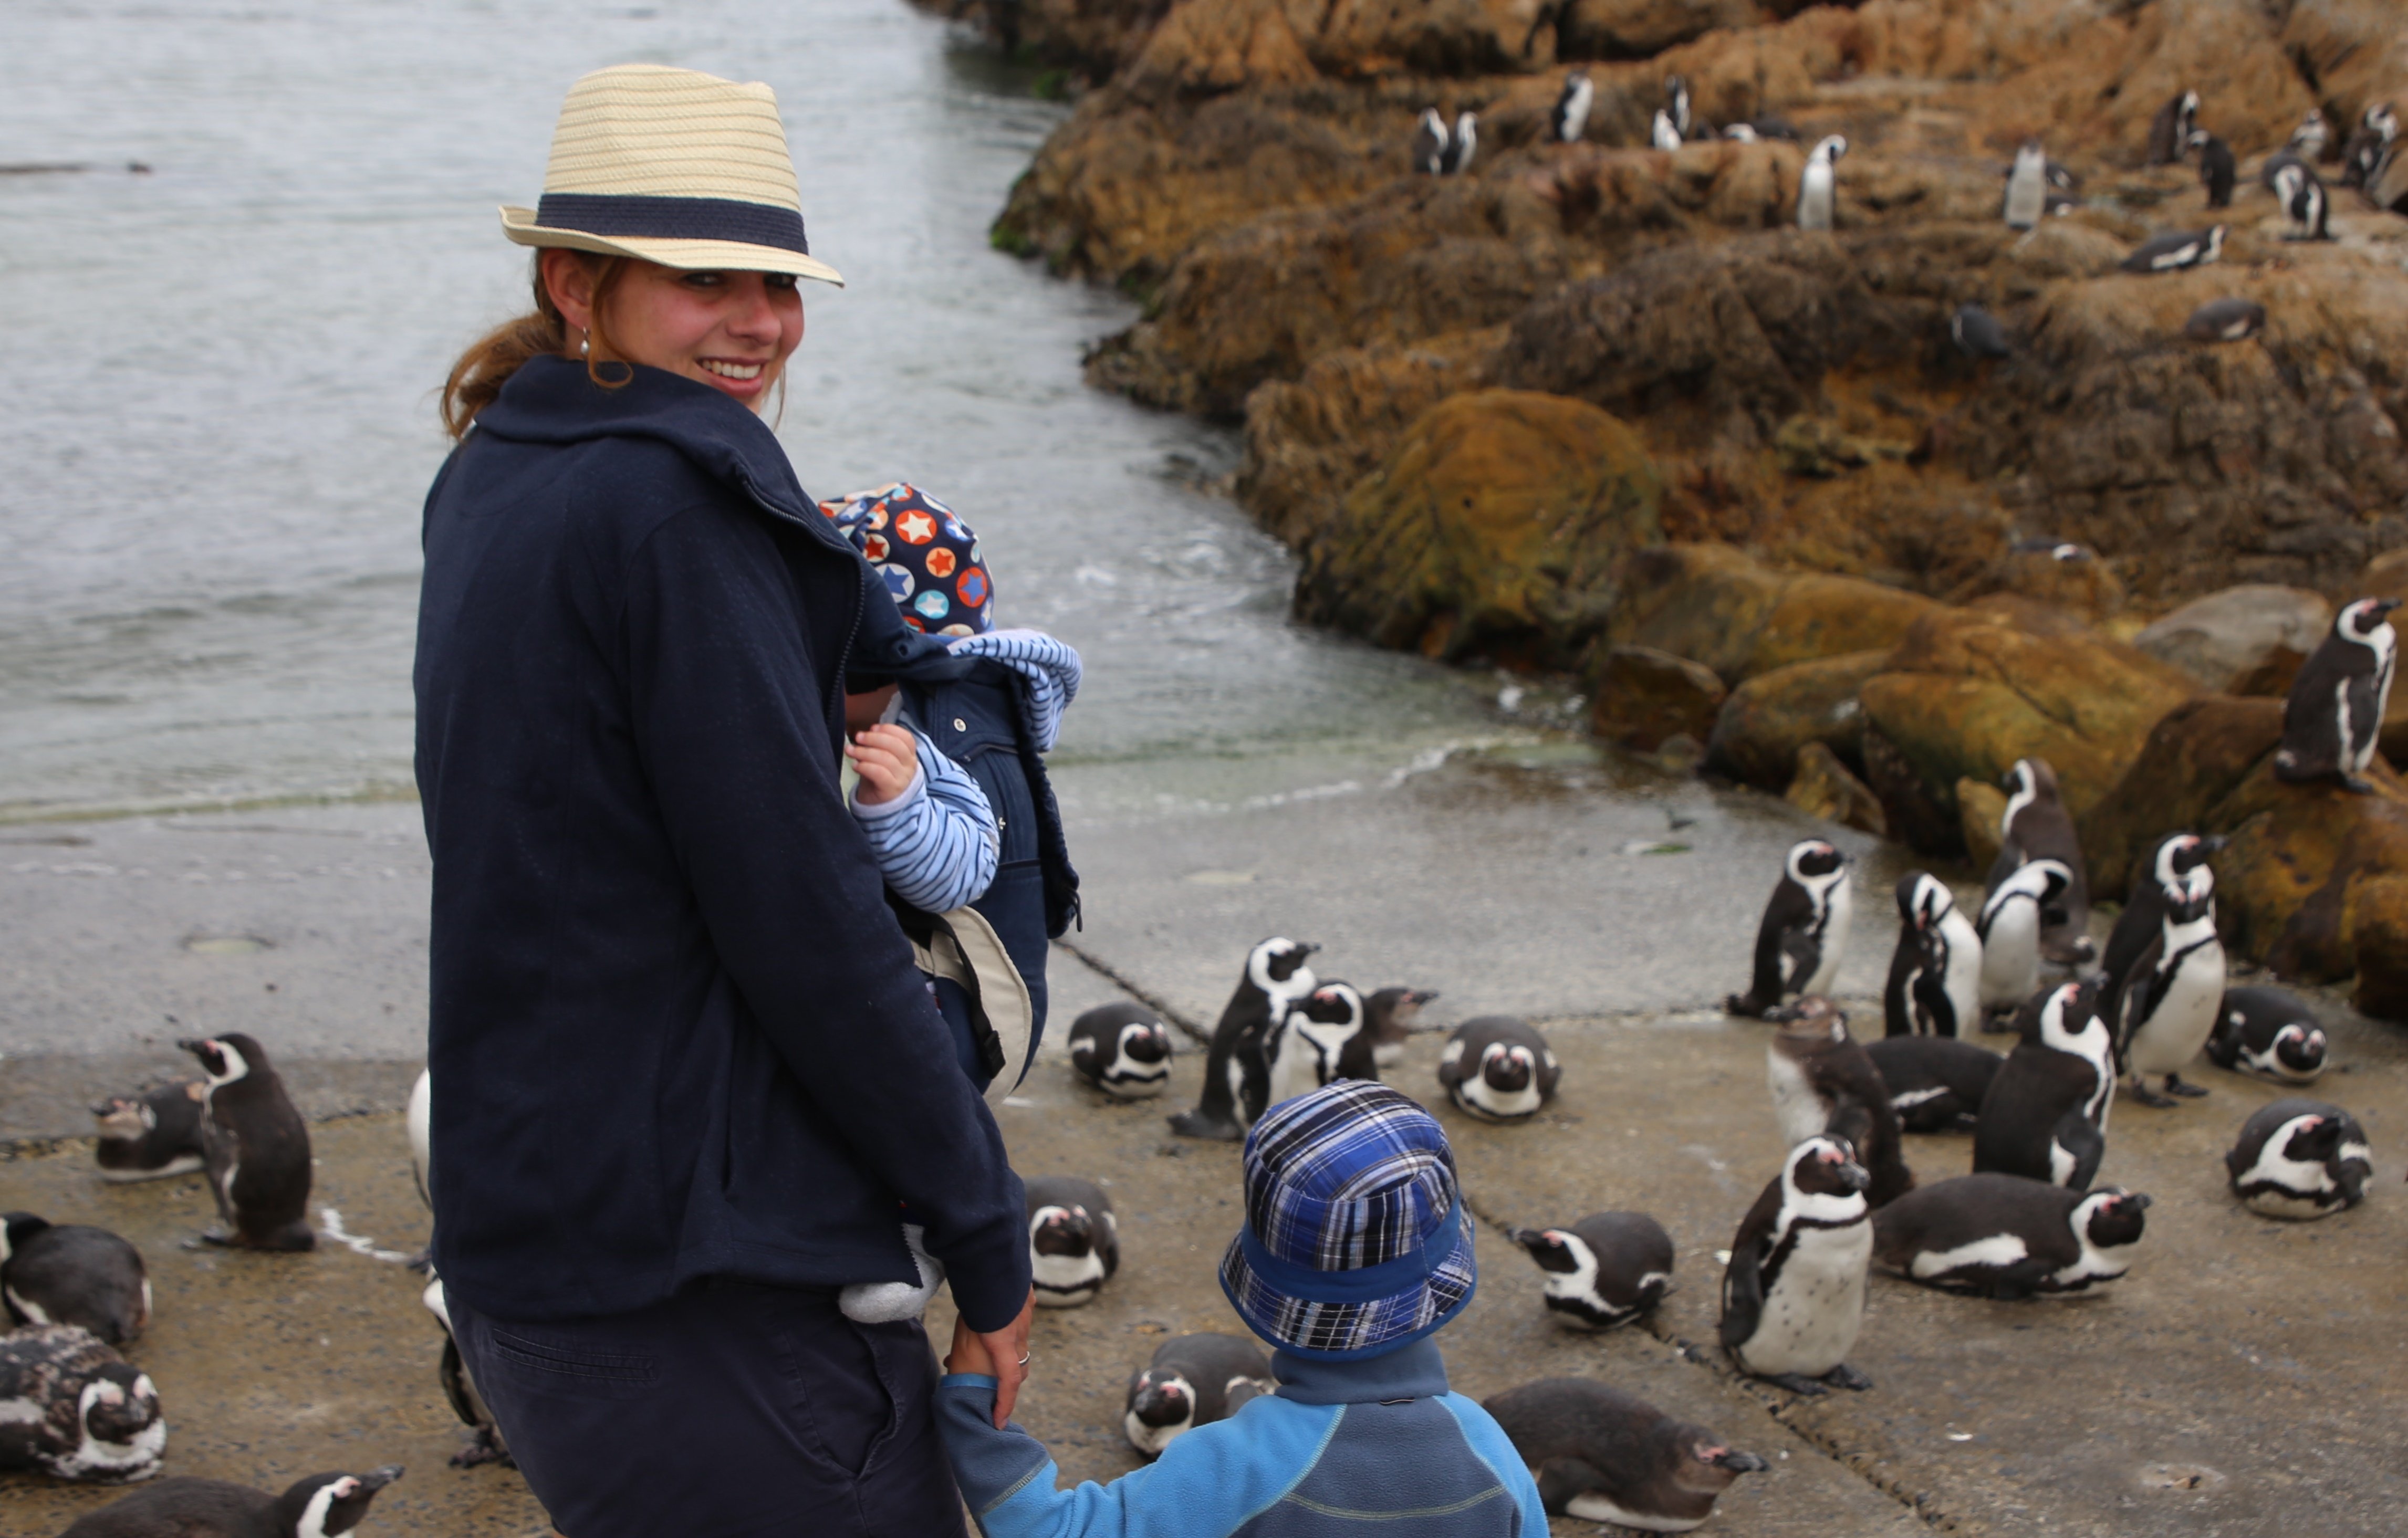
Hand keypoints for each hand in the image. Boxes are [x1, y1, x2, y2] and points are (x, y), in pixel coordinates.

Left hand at [845, 723, 919, 805]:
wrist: (878, 805)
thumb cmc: (878, 777)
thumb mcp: (882, 758)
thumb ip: (878, 745)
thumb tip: (866, 732)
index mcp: (909, 755)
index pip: (906, 737)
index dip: (889, 729)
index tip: (872, 728)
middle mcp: (909, 766)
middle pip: (895, 745)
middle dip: (874, 738)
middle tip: (858, 737)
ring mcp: (902, 779)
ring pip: (885, 758)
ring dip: (864, 752)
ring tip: (850, 751)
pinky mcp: (891, 790)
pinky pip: (879, 773)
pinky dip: (865, 766)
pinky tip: (855, 766)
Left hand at [947, 1290, 1034, 1428]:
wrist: (991, 1261)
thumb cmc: (974, 1300)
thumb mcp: (962, 1332)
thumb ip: (963, 1351)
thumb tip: (952, 1363)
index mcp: (1003, 1346)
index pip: (1009, 1385)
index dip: (1004, 1407)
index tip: (998, 1424)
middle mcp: (1020, 1334)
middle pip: (1017, 1367)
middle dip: (1004, 1379)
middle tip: (986, 1381)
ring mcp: (1026, 1317)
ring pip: (1019, 1344)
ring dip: (1004, 1351)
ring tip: (983, 1345)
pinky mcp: (1027, 1301)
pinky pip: (1020, 1321)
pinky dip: (1009, 1327)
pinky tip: (995, 1316)